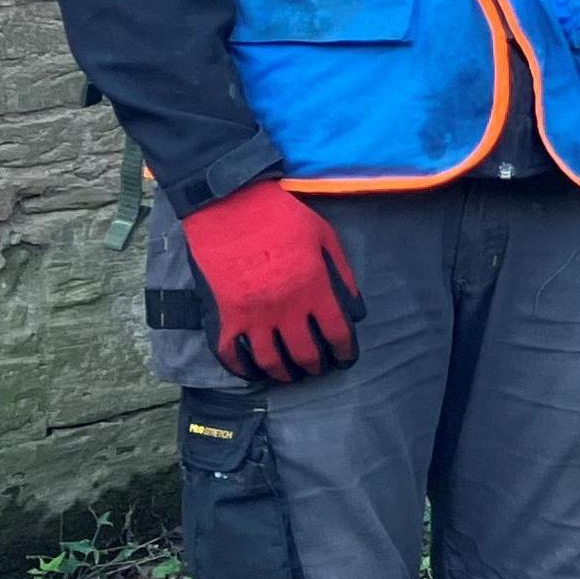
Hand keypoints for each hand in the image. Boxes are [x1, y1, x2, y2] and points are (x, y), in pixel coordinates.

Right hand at [183, 179, 362, 384]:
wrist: (230, 204)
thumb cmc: (282, 217)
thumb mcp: (325, 238)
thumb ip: (342, 275)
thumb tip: (355, 309)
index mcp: (314, 288)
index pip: (337, 334)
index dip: (344, 351)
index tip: (345, 358)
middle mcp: (285, 307)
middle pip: (305, 353)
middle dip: (316, 366)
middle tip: (318, 368)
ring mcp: (252, 313)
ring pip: (269, 360)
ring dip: (282, 373)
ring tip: (289, 374)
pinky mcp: (224, 313)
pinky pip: (230, 353)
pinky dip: (241, 368)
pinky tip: (251, 371)